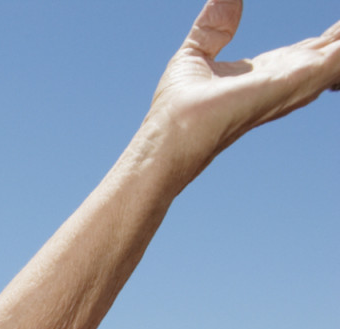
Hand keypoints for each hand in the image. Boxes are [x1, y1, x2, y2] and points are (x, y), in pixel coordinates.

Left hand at [147, 0, 339, 169]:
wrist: (171, 136)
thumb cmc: (177, 110)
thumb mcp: (196, 54)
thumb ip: (214, 26)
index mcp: (266, 74)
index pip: (307, 53)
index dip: (327, 39)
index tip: (338, 28)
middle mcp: (286, 81)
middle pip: (330, 54)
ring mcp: (293, 83)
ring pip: (337, 57)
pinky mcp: (293, 81)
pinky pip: (336, 59)